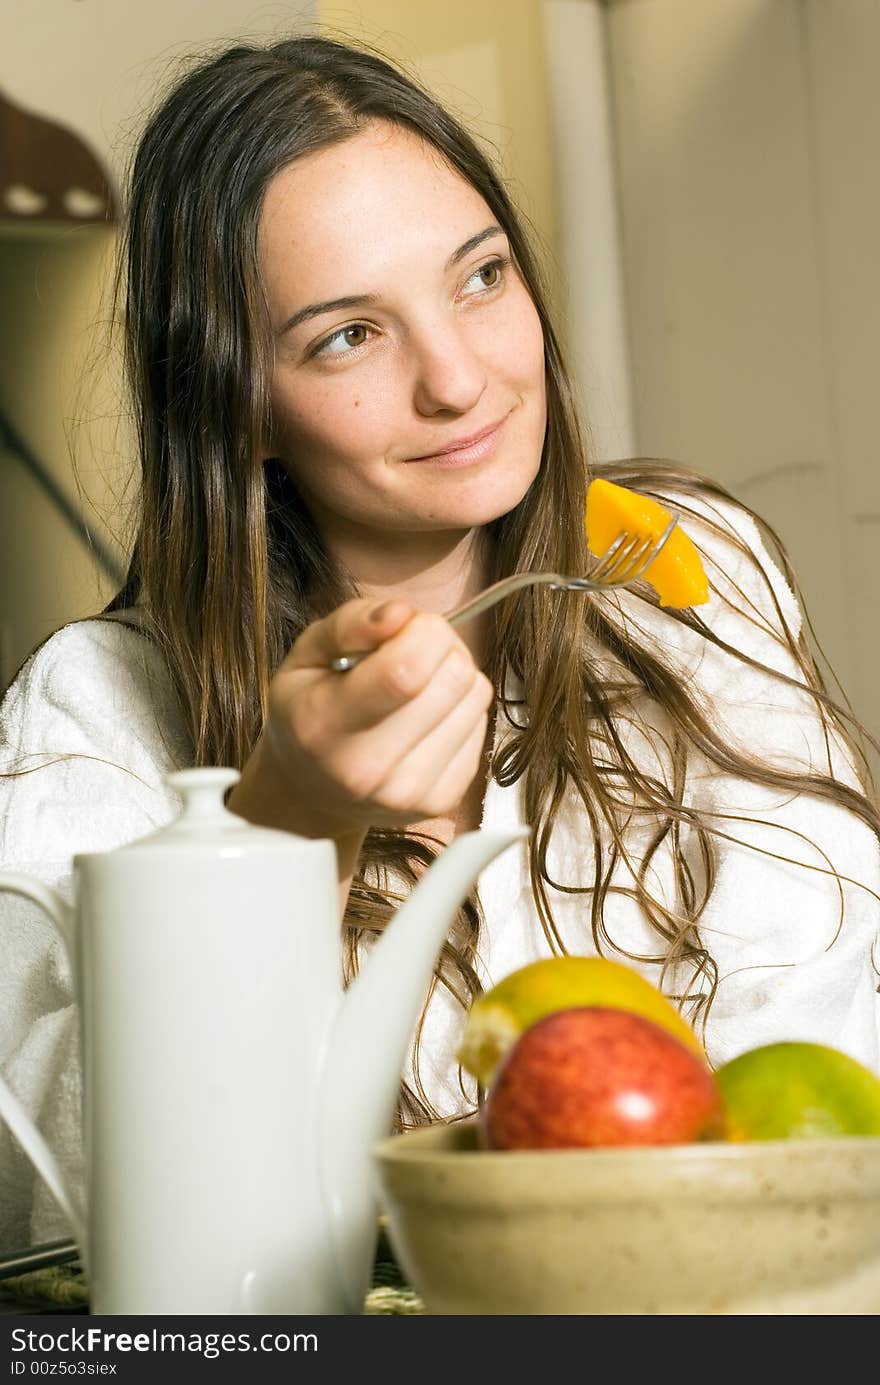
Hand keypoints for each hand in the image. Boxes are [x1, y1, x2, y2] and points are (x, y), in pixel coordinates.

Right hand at [252, 598, 494, 837]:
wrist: (314, 793)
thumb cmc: (308, 713)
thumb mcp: (305, 656)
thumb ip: (349, 624)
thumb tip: (402, 613)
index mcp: (324, 727)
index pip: (406, 669)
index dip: (421, 630)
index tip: (403, 626)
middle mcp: (367, 770)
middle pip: (453, 678)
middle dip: (440, 646)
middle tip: (410, 652)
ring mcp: (408, 793)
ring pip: (476, 697)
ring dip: (453, 675)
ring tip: (416, 685)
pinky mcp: (442, 803)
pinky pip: (483, 725)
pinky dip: (461, 709)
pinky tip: (426, 717)